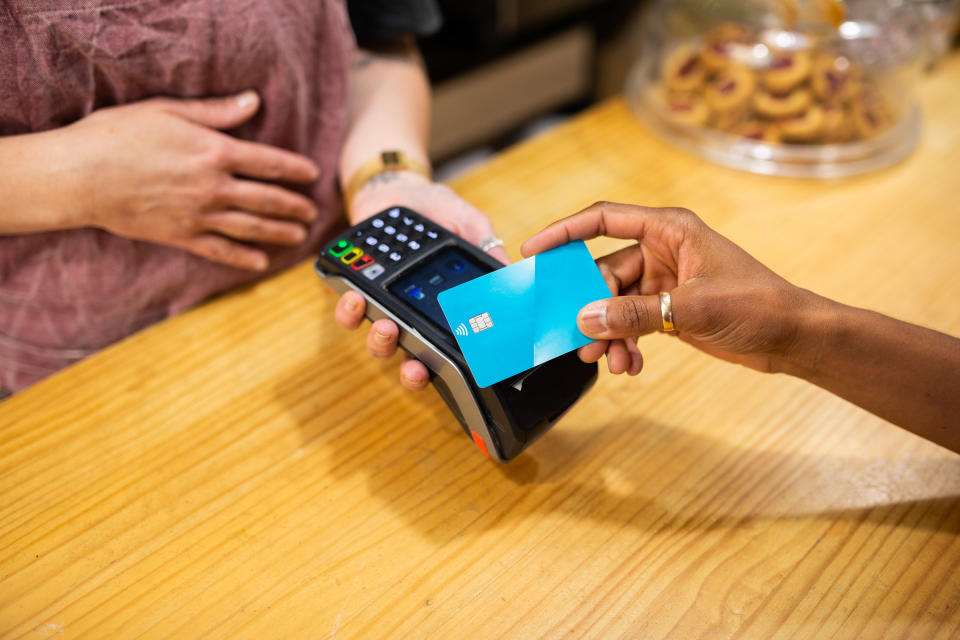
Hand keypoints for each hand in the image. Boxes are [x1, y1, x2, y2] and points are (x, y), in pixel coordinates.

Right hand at [59, 91, 318, 269]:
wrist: (80, 176)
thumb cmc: (118, 136)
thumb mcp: (169, 111)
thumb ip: (216, 112)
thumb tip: (253, 102)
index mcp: (215, 152)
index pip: (269, 163)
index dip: (295, 169)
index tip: (313, 174)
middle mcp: (214, 187)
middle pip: (268, 199)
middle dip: (295, 206)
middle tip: (313, 211)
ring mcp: (199, 215)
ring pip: (252, 227)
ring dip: (280, 232)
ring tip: (299, 235)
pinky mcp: (181, 236)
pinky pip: (220, 251)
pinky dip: (243, 258)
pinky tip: (260, 262)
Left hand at [334, 171, 509, 390]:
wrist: (397, 190)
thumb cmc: (437, 211)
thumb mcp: (469, 224)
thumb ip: (487, 244)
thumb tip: (509, 269)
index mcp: (446, 310)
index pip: (453, 350)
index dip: (456, 368)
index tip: (464, 372)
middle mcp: (416, 319)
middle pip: (415, 363)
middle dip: (414, 373)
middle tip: (415, 366)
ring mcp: (385, 309)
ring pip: (380, 345)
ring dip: (382, 343)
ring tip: (385, 325)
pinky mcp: (358, 293)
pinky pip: (349, 314)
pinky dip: (349, 311)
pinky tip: (354, 296)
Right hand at [521, 202, 812, 374]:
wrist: (793, 337)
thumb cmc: (758, 304)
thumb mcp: (692, 307)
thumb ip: (636, 313)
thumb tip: (587, 320)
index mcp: (669, 229)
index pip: (604, 220)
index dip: (563, 232)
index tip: (532, 250)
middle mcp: (661, 251)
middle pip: (603, 272)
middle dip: (591, 308)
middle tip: (578, 339)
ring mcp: (663, 281)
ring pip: (614, 304)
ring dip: (608, 334)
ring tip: (610, 362)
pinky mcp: (667, 309)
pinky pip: (630, 323)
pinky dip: (625, 345)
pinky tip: (631, 366)